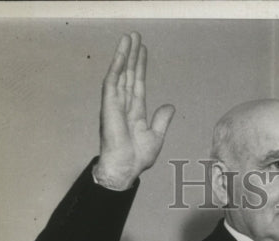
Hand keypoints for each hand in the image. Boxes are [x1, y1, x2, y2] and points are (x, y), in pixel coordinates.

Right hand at [94, 32, 174, 189]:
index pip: (138, 82)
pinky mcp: (109, 104)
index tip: (143, 50)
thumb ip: (162, 119)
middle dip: (133, 54)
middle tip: (136, 35)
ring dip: (124, 54)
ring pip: (120, 72)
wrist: (126, 167)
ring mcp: (115, 102)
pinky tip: (122, 54)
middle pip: (129, 73)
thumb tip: (169, 106)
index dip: (141, 66)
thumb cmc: (137, 156)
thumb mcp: (156, 136)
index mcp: (135, 110)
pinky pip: (113, 81)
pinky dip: (117, 66)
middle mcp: (124, 103)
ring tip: (129, 37)